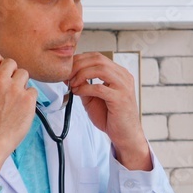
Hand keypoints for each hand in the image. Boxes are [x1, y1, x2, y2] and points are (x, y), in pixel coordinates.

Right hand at [0, 52, 37, 192]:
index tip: (1, 71)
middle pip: (12, 63)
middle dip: (12, 74)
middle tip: (10, 87)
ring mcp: (15, 89)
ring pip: (25, 74)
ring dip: (22, 84)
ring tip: (15, 99)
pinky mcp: (28, 100)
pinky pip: (33, 90)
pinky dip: (29, 99)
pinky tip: (21, 109)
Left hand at [69, 52, 151, 170]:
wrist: (125, 135)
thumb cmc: (112, 117)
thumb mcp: (94, 98)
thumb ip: (84, 85)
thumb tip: (69, 76)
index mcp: (119, 73)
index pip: (98, 57)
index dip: (80, 60)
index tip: (67, 69)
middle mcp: (123, 76)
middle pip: (98, 59)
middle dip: (78, 65)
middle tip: (66, 75)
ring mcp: (124, 87)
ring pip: (100, 69)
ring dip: (81, 74)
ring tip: (72, 84)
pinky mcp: (120, 98)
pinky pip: (99, 88)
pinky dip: (85, 88)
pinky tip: (78, 92)